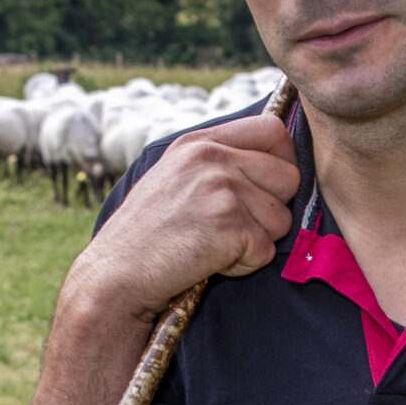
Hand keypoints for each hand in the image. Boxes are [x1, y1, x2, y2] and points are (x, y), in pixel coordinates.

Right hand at [70, 115, 300, 320]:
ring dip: (257, 240)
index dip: (283, 161)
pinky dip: (244, 265)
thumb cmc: (147, 234)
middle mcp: (212, 158)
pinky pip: (267, 250)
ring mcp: (222, 190)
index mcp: (199, 141)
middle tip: (233, 227)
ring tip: (215, 244)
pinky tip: (210, 261)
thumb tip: (275, 162)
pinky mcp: (230, 226)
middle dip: (272, 209)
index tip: (268, 187)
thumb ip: (218, 161)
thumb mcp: (175, 175)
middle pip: (289, 177)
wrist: (116, 273)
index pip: (273, 131)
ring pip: (283, 219)